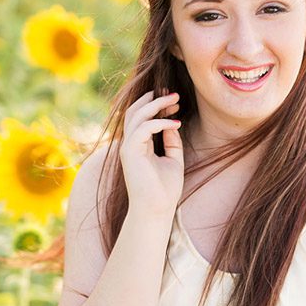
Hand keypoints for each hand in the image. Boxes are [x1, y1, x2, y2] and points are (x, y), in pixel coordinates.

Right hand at [119, 91, 183, 215]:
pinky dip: (160, 122)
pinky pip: (143, 129)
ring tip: (175, 101)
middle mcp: (130, 144)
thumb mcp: (173, 159)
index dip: (156, 106)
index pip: (141, 118)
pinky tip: (176, 124)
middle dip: (154, 100)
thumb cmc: (165, 189)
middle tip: (175, 95)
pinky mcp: (130, 152)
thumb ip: (172, 141)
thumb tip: (172, 123)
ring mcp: (128, 147)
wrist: (157, 210)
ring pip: (137, 116)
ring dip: (156, 105)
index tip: (176, 103)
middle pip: (135, 112)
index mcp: (138, 145)